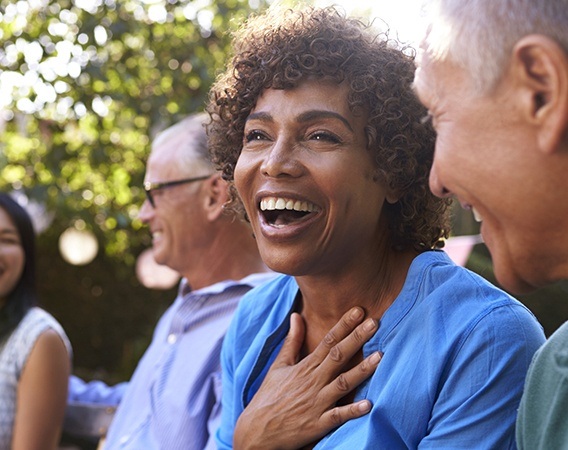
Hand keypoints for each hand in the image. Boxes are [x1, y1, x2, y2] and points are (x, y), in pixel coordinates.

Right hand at [233, 307, 380, 449]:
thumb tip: (296, 315)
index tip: (359, 310)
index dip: (344, 325)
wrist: (257, 431)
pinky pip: (338, 416)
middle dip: (357, 338)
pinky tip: (368, 404)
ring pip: (343, 383)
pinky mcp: (318, 424)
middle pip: (338, 356)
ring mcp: (317, 403)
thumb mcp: (279, 365)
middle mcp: (313, 381)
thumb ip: (292, 341)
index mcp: (305, 366)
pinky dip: (352, 411)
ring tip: (380, 357)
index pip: (328, 341)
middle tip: (375, 322)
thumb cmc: (269, 396)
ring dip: (361, 370)